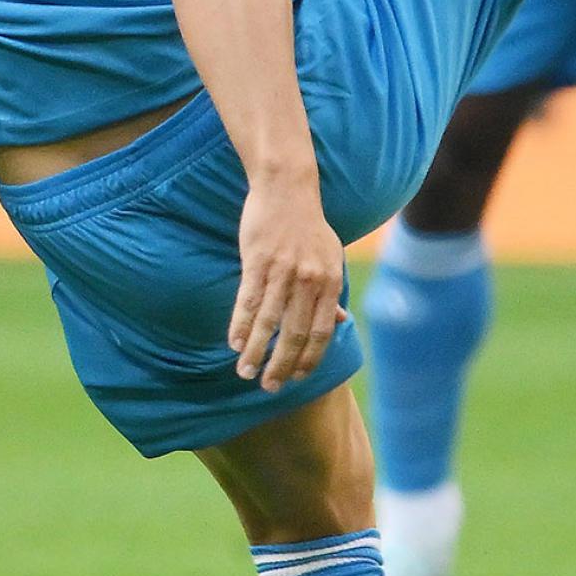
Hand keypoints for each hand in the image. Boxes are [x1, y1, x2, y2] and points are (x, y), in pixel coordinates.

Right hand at [230, 171, 346, 392]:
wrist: (287, 188)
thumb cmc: (309, 225)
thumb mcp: (331, 257)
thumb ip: (332, 293)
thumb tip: (341, 323)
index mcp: (330, 282)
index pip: (322, 333)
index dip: (309, 360)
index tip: (296, 379)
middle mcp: (309, 280)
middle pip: (294, 334)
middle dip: (280, 365)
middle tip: (268, 387)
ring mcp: (283, 270)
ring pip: (268, 322)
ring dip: (256, 352)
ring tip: (245, 372)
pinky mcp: (257, 260)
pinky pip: (248, 300)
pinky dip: (240, 325)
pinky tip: (234, 343)